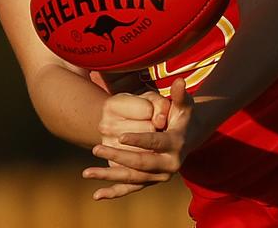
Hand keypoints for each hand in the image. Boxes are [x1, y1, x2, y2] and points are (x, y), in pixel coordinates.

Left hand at [84, 78, 195, 199]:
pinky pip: (131, 188)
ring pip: (132, 179)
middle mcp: (170, 166)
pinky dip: (114, 192)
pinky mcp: (151, 181)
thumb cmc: (183, 115)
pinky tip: (96, 195)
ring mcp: (160, 176)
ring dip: (109, 176)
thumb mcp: (184, 104)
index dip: (139, 140)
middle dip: (117, 157)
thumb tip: (180, 81)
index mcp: (177, 145)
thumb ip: (180, 94)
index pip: (155, 143)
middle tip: (96, 148)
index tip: (120, 137)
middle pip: (140, 164)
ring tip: (86, 172)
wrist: (191, 136)